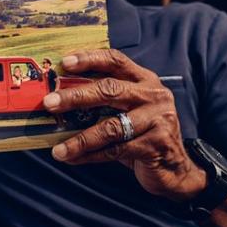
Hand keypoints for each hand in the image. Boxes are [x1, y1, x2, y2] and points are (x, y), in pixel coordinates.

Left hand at [43, 48, 206, 202]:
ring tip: (58, 149)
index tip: (64, 62)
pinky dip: (90, 155)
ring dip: (80, 139)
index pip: (116, 60)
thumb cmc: (143, 134)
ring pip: (110, 127)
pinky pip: (115, 150)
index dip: (90, 59)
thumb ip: (104, 101)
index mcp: (145, 80)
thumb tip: (59, 99)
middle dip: (76, 96)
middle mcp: (153, 95)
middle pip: (109, 89)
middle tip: (49, 103)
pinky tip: (73, 158)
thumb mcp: (128, 110)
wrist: (176, 168)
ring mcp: (158, 119)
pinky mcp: (156, 145)